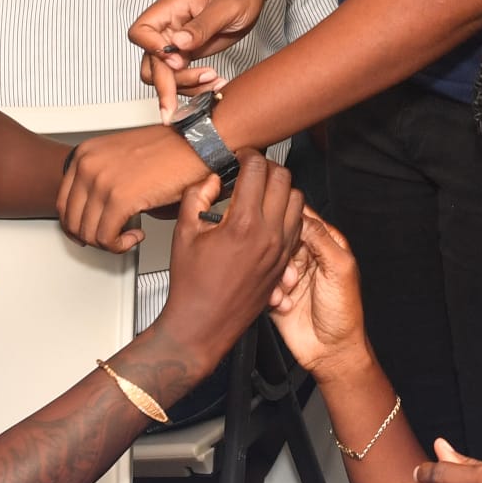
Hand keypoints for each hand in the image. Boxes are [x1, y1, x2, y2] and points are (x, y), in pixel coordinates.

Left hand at [57, 123, 209, 252]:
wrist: (195, 144)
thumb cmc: (167, 150)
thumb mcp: (120, 157)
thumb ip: (100, 178)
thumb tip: (93, 210)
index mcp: (85, 153)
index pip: (63, 201)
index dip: (76, 224)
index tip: (90, 231)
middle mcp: (89, 165)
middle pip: (71, 220)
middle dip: (92, 237)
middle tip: (111, 238)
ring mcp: (102, 181)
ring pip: (88, 233)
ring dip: (109, 243)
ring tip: (127, 235)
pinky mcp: (120, 198)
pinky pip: (107, 238)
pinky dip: (121, 245)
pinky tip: (136, 235)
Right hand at [128, 0, 269, 119]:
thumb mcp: (225, 5)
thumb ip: (201, 26)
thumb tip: (177, 44)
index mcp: (170, 7)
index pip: (141, 31)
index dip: (151, 49)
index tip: (176, 60)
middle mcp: (167, 26)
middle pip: (151, 61)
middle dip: (165, 86)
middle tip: (174, 109)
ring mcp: (175, 42)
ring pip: (163, 75)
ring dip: (184, 87)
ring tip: (214, 83)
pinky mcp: (186, 54)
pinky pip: (180, 77)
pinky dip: (196, 86)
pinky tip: (216, 84)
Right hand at [160, 153, 303, 364]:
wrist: (203, 327)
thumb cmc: (191, 287)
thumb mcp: (184, 234)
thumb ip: (196, 197)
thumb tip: (210, 180)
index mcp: (243, 223)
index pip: (257, 170)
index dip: (247, 156)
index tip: (239, 157)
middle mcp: (268, 235)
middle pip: (283, 179)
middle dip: (266, 168)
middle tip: (250, 170)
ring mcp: (280, 250)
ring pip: (297, 200)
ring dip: (280, 190)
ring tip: (260, 192)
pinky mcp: (283, 263)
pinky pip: (296, 226)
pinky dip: (286, 214)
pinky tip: (267, 216)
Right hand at [269, 210, 370, 379]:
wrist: (331, 352)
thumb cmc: (344, 311)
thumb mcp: (339, 267)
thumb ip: (320, 237)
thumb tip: (299, 213)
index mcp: (324, 243)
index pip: (301, 216)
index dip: (287, 216)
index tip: (276, 221)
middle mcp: (305, 255)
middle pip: (279, 236)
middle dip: (280, 252)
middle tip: (290, 271)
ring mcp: (289, 274)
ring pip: (267, 259)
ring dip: (276, 276)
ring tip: (289, 290)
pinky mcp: (275, 292)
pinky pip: (262, 283)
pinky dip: (270, 293)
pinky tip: (283, 304)